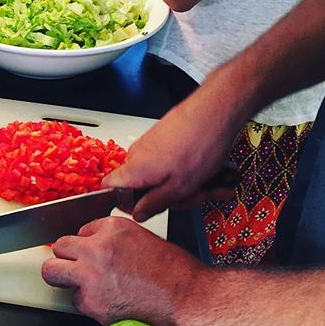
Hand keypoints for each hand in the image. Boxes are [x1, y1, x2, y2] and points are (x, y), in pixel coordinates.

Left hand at [41, 216, 205, 325]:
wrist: (189, 300)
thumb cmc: (177, 273)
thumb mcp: (145, 240)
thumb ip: (116, 241)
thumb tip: (100, 249)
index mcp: (113, 228)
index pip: (82, 230)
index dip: (88, 244)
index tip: (92, 254)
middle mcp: (98, 247)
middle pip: (59, 246)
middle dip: (66, 257)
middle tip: (74, 267)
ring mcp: (91, 275)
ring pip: (52, 271)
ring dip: (62, 277)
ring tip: (76, 283)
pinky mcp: (91, 302)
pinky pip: (74, 300)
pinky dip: (85, 304)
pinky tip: (104, 303)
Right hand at [102, 86, 239, 221]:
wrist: (215, 111)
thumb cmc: (199, 143)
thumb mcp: (180, 187)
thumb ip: (155, 204)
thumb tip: (139, 214)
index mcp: (134, 169)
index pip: (109, 189)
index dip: (125, 204)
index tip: (147, 209)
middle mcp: (137, 155)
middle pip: (143, 188)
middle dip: (170, 197)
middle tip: (192, 195)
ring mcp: (150, 145)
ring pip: (161, 177)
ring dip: (185, 185)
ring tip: (207, 183)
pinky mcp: (163, 139)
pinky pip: (170, 163)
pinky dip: (188, 171)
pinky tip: (207, 172)